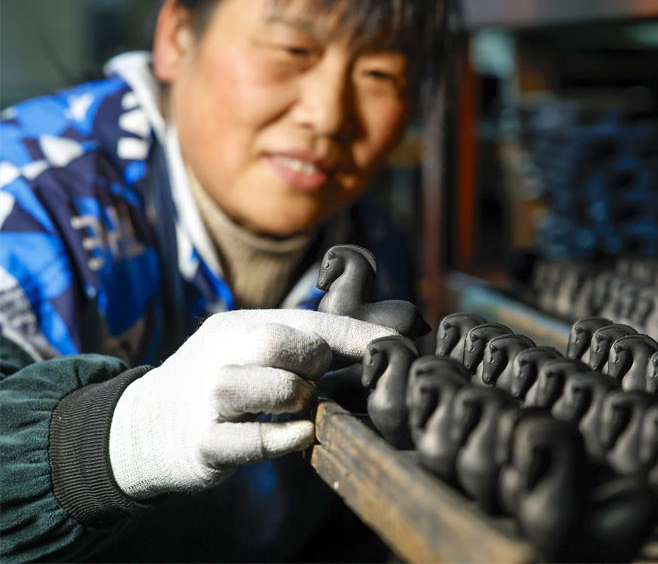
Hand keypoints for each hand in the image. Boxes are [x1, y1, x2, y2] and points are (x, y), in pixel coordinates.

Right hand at [109, 309, 397, 498]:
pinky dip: (285, 437)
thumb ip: (324, 338)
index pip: (308, 320)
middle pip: (281, 342)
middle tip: (317, 378)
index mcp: (240, 325)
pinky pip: (253, 440)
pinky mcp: (203, 444)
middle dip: (316, 361)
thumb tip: (408, 325)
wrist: (143, 426)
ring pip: (272, 387)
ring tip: (297, 404)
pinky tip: (300, 434)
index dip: (357, 333)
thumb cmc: (225, 383)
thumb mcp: (260, 349)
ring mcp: (208, 400)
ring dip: (299, 398)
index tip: (401, 343)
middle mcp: (222, 355)